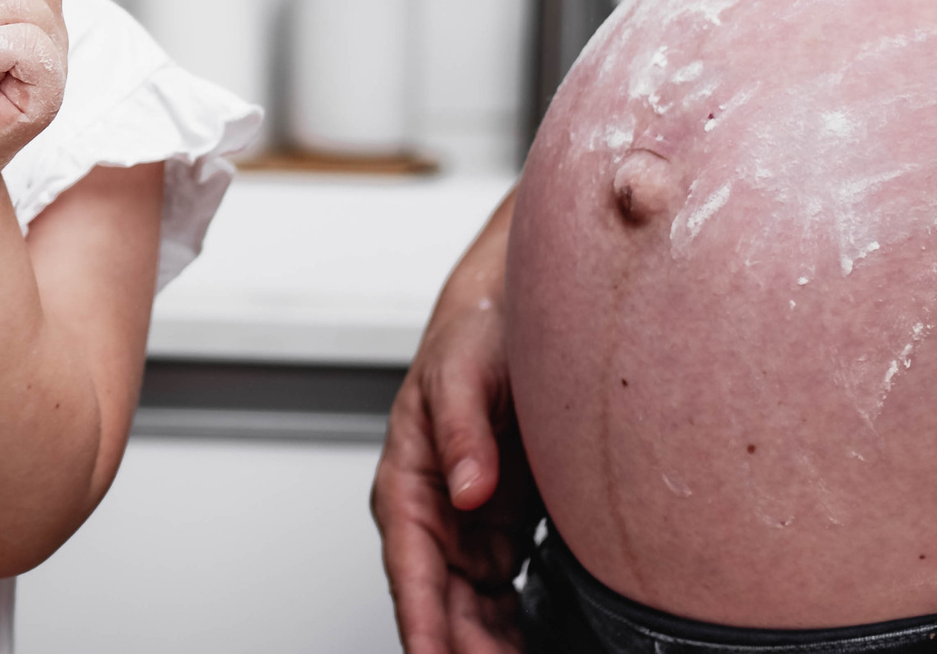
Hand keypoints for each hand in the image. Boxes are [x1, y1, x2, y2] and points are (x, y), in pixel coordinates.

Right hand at [372, 221, 534, 652]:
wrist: (513, 316)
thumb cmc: (475, 336)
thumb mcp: (465, 370)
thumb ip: (462, 429)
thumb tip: (467, 488)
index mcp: (408, 480)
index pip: (410, 569)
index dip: (422, 624)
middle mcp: (434, 513)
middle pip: (441, 604)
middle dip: (463, 648)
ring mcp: (468, 526)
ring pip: (470, 610)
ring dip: (487, 645)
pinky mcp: (503, 530)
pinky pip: (500, 597)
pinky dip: (511, 629)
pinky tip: (528, 646)